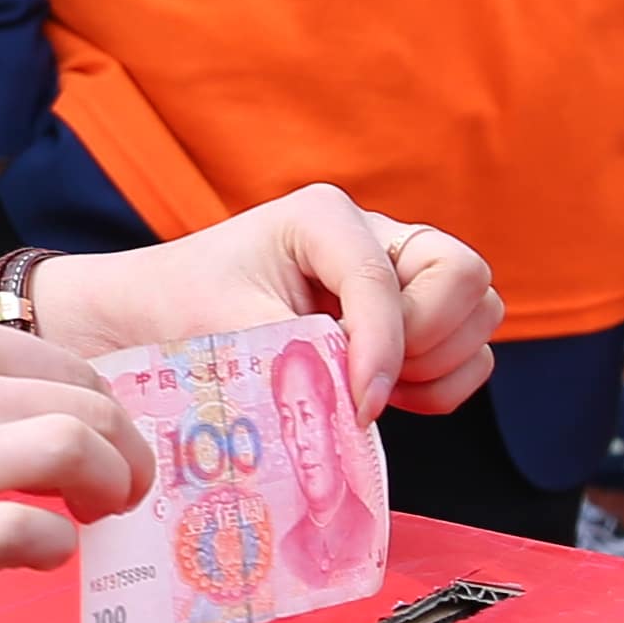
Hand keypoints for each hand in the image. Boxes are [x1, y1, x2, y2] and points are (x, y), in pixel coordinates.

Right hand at [0, 303, 147, 618]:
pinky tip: (37, 553)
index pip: (68, 365)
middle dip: (129, 455)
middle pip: (90, 408)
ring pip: (73, 455)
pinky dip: (54, 546)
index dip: (110, 412)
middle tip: (122, 491)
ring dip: (109, 490)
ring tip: (94, 516)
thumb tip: (39, 423)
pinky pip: (23, 536)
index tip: (107, 446)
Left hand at [14, 182, 499, 417]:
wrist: (146, 317)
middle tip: (367, 382)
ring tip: (365, 389)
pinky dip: (442, 383)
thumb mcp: (228, 328)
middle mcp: (372, 235)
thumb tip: (359, 405)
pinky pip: (469, 350)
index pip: (387, 280)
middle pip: (465, 278)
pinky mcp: (406, 316)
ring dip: (438, 364)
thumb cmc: (177, 309)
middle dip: (427, 341)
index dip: (383, 346)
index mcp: (325, 217)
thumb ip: (299, 358)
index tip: (359, 404)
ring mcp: (396, 274)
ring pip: (477, 314)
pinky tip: (378, 394)